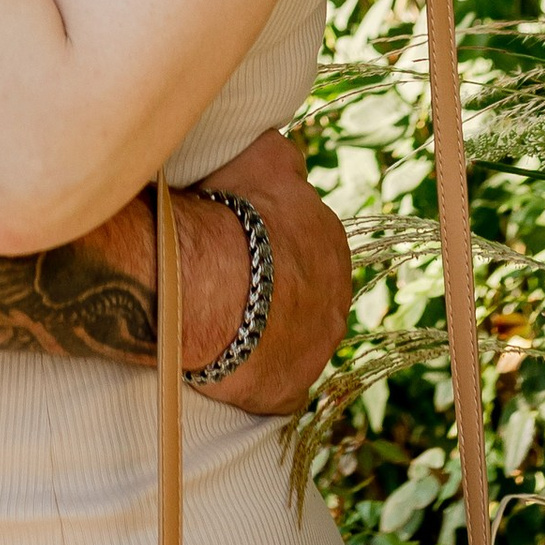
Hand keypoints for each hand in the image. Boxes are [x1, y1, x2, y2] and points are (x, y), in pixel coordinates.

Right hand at [192, 129, 351, 419]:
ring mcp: (316, 348)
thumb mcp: (261, 156)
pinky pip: (274, 385)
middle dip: (271, 289)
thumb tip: (289, 158)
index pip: (304, 242)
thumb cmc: (231, 214)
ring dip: (262, 332)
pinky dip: (254, 378)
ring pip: (290, 337)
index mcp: (329, 240)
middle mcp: (336, 295)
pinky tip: (225, 366)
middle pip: (302, 291)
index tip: (237, 242)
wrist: (208, 285)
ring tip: (218, 322)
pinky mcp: (290, 388)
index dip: (268, 242)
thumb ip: (281, 157)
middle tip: (225, 283)